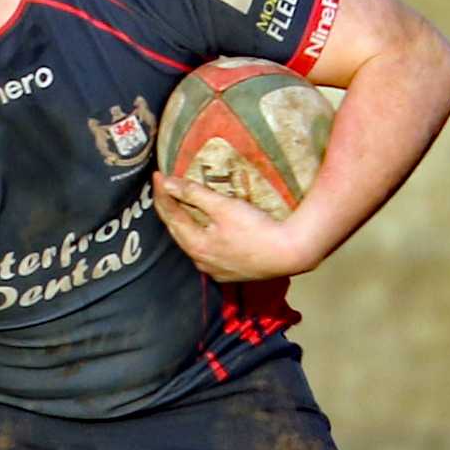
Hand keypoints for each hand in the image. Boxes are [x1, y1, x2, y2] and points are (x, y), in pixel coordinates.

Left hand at [152, 174, 324, 281]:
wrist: (290, 254)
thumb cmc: (257, 229)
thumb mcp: (224, 206)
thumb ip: (194, 194)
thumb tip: (167, 183)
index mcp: (195, 244)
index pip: (170, 215)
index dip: (163, 194)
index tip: (158, 175)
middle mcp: (200, 260)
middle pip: (178, 230)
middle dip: (170, 208)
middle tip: (165, 188)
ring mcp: (214, 270)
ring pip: (192, 243)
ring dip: (185, 225)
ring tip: (181, 206)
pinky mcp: (229, 273)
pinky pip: (207, 252)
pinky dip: (201, 238)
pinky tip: (205, 231)